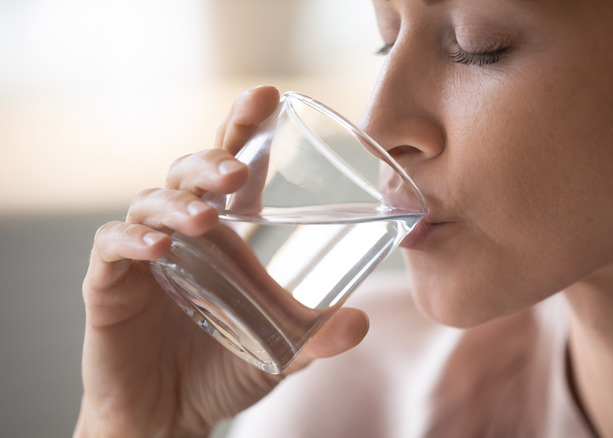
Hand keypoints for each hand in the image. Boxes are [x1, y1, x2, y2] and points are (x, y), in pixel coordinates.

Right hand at [75, 86, 369, 437]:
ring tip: (204, 218)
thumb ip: (318, 337)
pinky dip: (131, 241)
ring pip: (150, 201)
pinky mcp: (110, 285)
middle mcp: (185, 232)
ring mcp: (145, 255)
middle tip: (236, 171)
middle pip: (189, 172)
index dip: (244, 127)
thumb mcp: (283, 350)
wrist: (171, 417)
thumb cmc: (225, 368)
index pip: (233, 166)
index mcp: (228, 233)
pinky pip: (112, 248)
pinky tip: (155, 247)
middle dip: (210, 160)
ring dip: (176, 202)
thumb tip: (360, 323)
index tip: (268, 95)